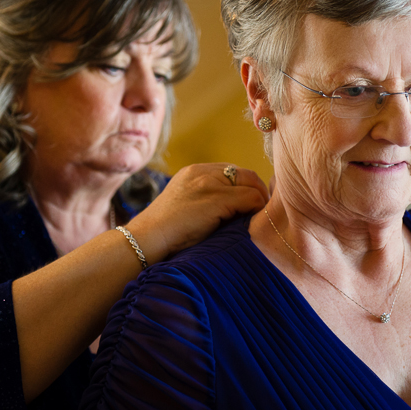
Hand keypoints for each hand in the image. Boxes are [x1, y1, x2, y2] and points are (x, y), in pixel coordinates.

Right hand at [127, 163, 268, 259]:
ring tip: (260, 219)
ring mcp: (209, 183)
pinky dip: (257, 210)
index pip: (233, 171)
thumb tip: (236, 208)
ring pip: (252, 184)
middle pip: (246, 174)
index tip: (253, 205)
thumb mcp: (186, 205)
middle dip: (259, 192)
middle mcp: (202, 172)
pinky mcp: (216, 199)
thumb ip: (206, 198)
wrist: (147, 239)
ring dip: (260, 201)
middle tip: (263, 212)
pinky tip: (253, 223)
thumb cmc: (166, 232)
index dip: (248, 187)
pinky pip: (251, 199)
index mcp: (194, 171)